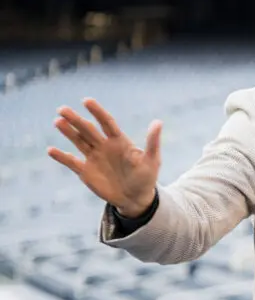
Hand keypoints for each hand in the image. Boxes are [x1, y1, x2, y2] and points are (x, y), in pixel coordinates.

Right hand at [47, 98, 162, 217]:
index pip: (106, 122)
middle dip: (76, 119)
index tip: (87, 101)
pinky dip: (61, 156)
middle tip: (62, 109)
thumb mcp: (152, 160)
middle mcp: (104, 146)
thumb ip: (152, 142)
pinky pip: (71, 162)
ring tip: (58, 121)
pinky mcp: (86, 171)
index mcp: (119, 141)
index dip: (97, 112)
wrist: (136, 198)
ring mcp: (93, 158)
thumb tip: (158, 122)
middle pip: (88, 129)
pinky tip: (51, 150)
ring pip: (78, 141)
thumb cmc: (146, 178)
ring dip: (68, 132)